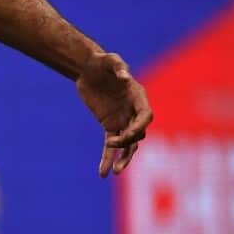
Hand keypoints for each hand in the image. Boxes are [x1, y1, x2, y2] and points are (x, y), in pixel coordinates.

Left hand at [76, 52, 152, 176]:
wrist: (88, 68)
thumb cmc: (101, 61)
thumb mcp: (109, 59)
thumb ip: (118, 65)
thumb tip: (124, 76)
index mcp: (138, 97)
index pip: (145, 116)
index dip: (139, 126)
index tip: (126, 134)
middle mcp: (133, 111)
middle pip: (137, 133)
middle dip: (127, 141)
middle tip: (112, 143)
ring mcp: (123, 120)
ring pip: (128, 144)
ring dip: (123, 158)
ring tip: (116, 172)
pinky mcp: (110, 125)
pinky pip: (111, 145)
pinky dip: (107, 158)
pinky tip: (103, 173)